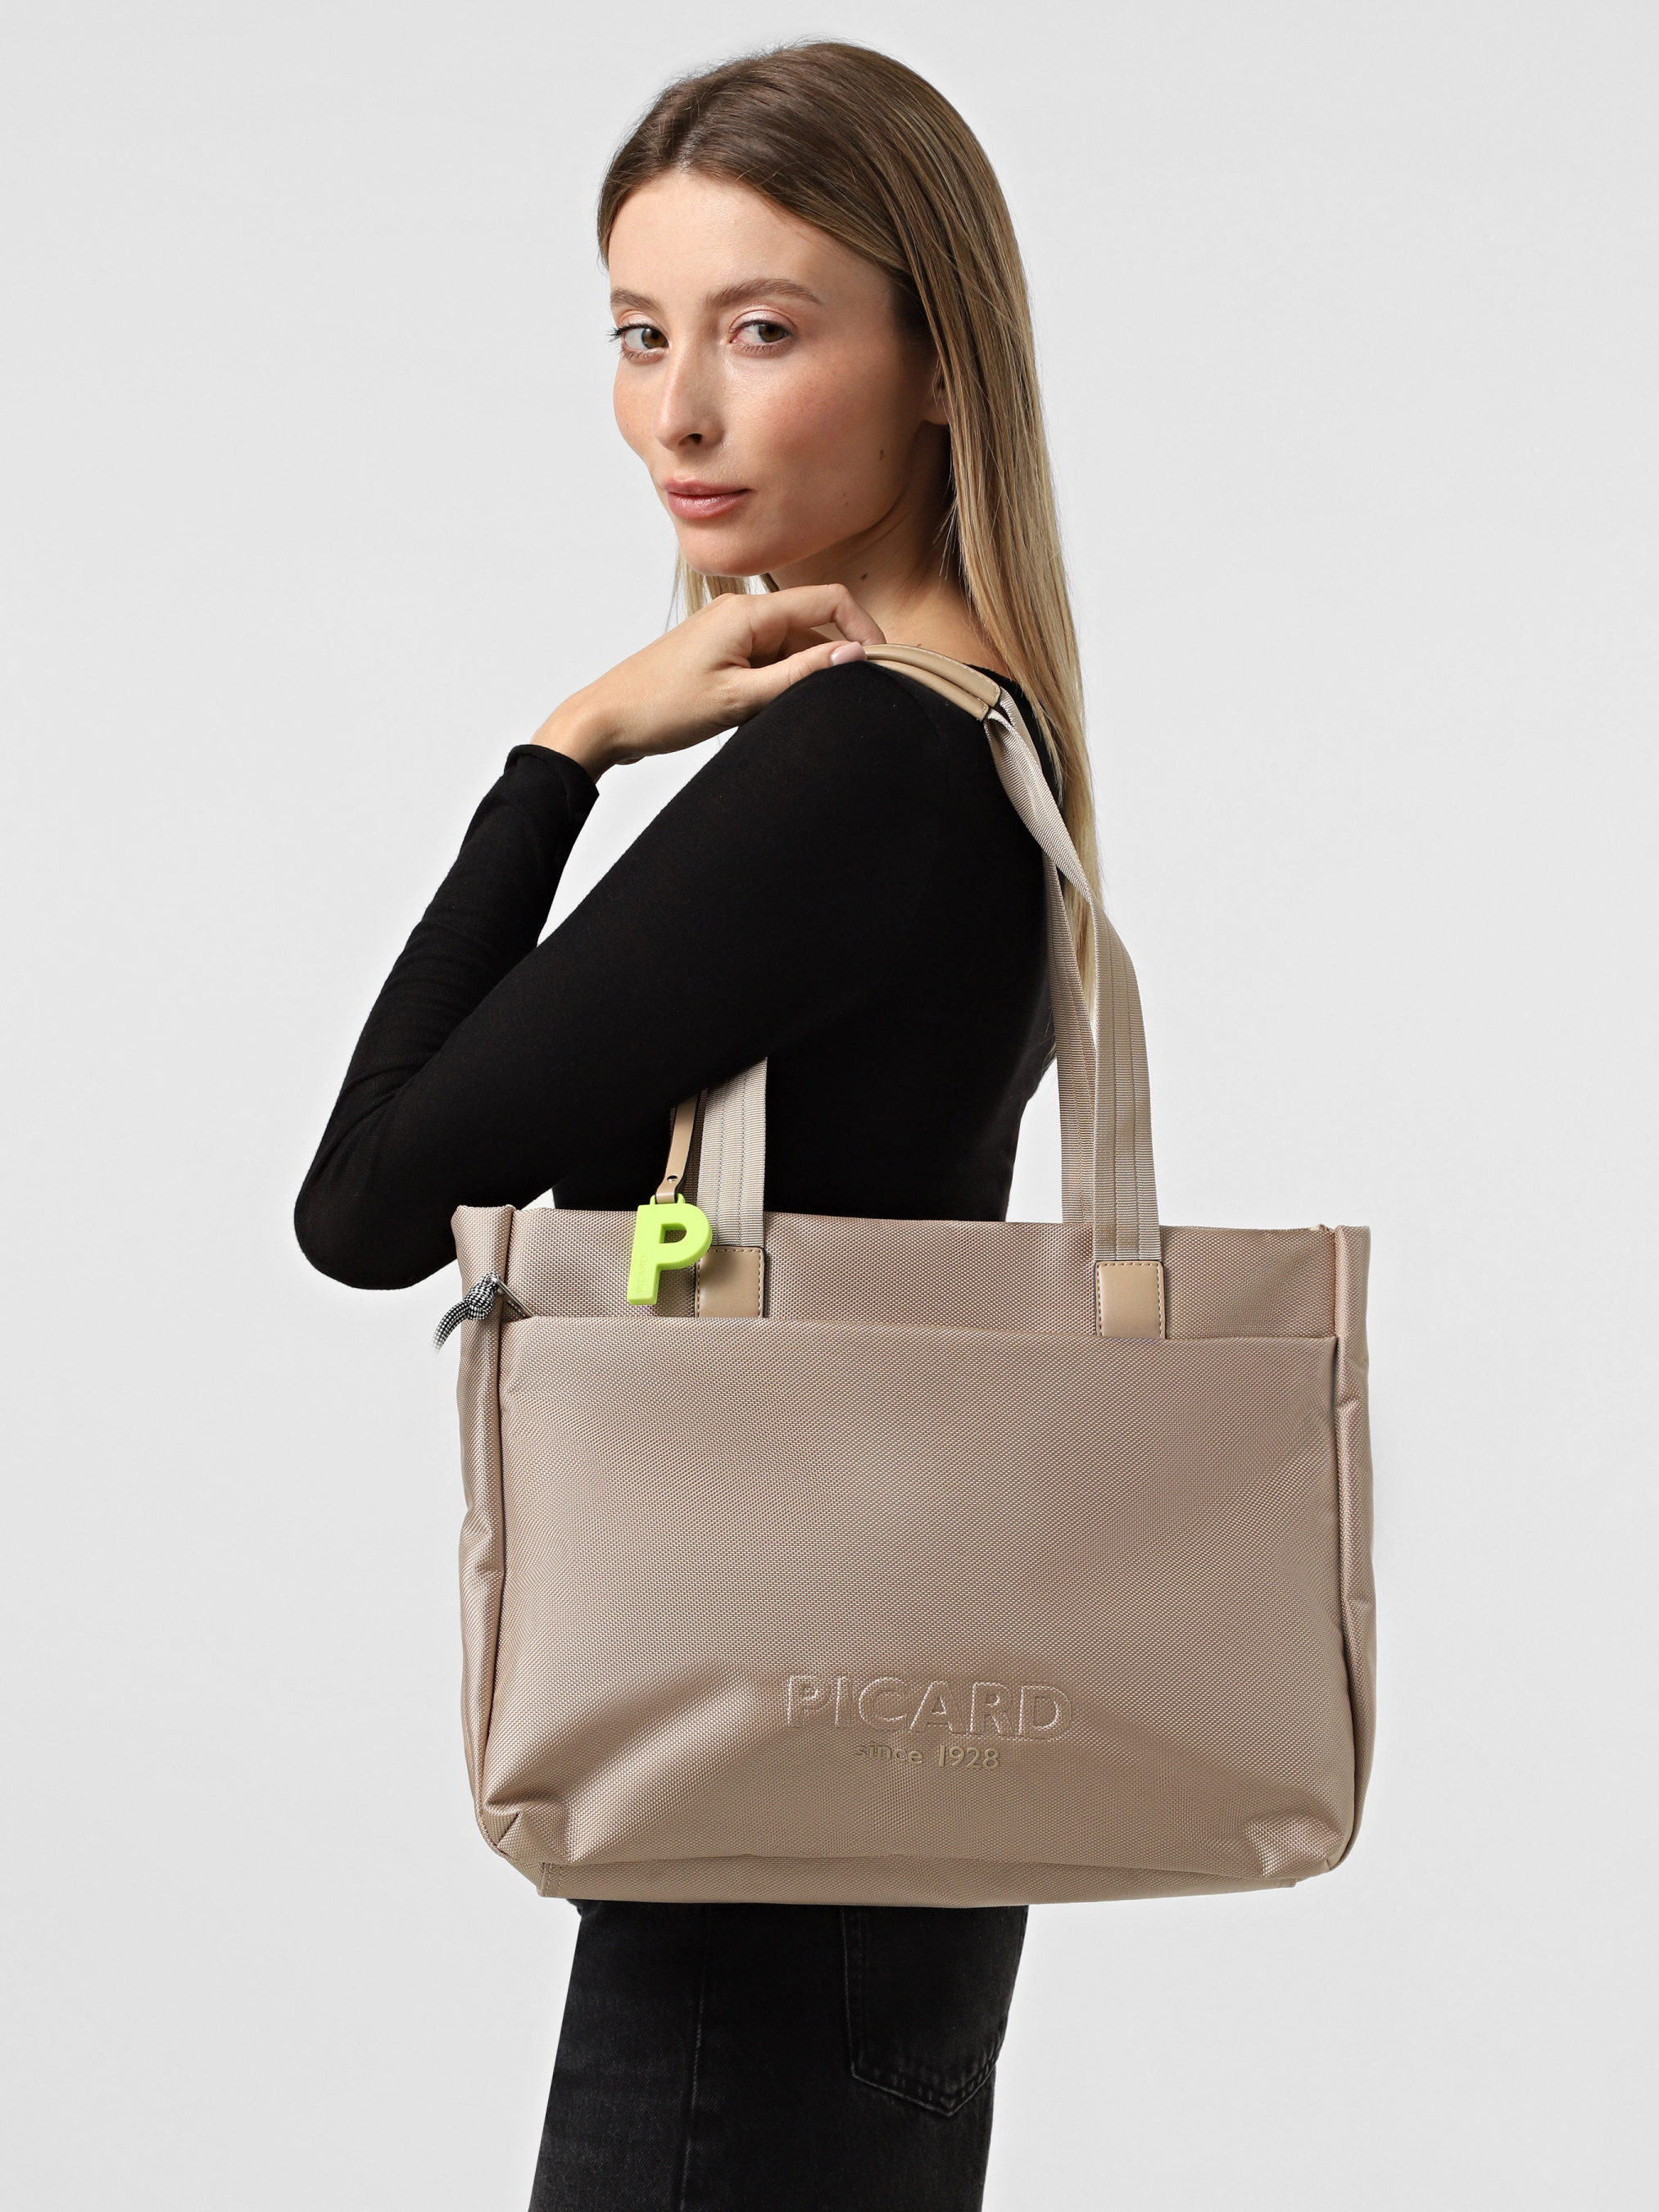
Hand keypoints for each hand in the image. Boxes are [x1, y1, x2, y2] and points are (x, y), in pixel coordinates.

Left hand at [532, 586, 884, 777]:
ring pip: (792, 648)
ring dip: (805, 677)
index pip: (828, 602)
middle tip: (849, 701)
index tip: (881, 665)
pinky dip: (781, 683)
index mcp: (747, 613)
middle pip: (813, 626)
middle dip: (836, 660)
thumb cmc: (661, 709)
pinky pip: (769, 660)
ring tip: (788, 714)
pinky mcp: (722, 653)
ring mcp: (730, 633)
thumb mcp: (740, 698)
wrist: (605, 720)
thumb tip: (854, 654)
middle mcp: (740, 613)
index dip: (864, 629)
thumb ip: (800, 675)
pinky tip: (768, 713)